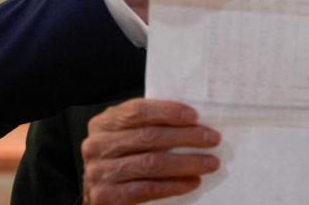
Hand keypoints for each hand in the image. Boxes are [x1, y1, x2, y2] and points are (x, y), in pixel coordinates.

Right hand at [81, 98, 220, 204]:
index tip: (195, 116)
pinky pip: (147, 189)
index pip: (136, 111)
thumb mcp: (126, 137)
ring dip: (186, 162)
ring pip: (151, 163)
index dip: (167, 112)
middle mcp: (96, 145)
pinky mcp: (106, 196)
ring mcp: (99, 172)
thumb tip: (192, 121)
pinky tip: (193, 181)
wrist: (101, 196)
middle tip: (212, 139)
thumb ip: (145, 127)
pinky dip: (174, 185)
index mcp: (101, 123)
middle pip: (147, 136)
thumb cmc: (121, 161)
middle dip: (185, 136)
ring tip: (210, 162)